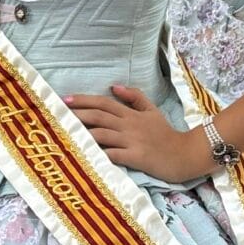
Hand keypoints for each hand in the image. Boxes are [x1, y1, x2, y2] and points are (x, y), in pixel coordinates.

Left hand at [66, 86, 206, 182]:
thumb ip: (134, 97)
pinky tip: (85, 154)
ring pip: (102, 134)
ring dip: (83, 132)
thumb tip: (113, 87)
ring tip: (65, 132)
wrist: (185, 154)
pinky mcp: (136, 158)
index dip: (84, 100)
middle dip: (77, 114)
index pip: (104, 103)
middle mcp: (129, 125)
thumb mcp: (152, 110)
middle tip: (58, 114)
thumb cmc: (166, 134)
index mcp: (131, 114)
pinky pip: (114, 155)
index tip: (66, 100)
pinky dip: (99, 154)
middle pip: (99, 116)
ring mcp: (132, 141)